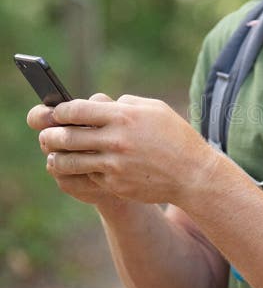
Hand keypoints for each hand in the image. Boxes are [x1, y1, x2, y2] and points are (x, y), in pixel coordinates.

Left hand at [29, 94, 209, 207]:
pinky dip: (80, 173)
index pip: (76, 110)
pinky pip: (87, 177)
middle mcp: (115, 140)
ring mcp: (114, 164)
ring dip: (56, 158)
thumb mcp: (155, 109)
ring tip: (53, 156)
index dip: (59, 112)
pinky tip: (78, 170)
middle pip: (66, 136)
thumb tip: (103, 103)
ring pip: (70, 161)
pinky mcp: (115, 184)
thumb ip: (126, 103)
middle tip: (46, 135)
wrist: (193, 174)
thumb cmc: (176, 137)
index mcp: (123, 116)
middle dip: (50, 135)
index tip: (55, 113)